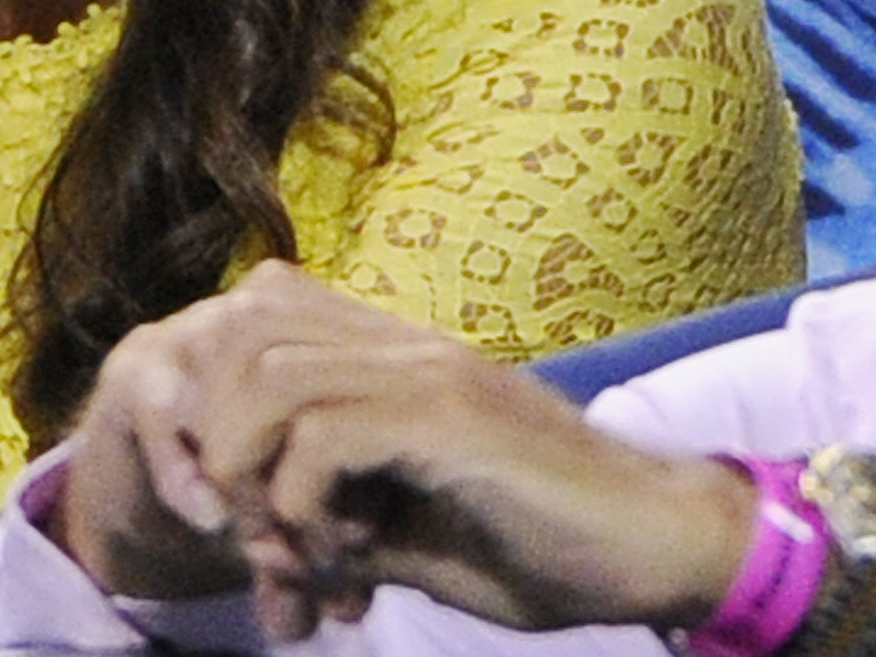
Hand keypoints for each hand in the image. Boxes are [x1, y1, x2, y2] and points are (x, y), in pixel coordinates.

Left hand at [58, 263, 754, 640]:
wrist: (659, 542)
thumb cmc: (544, 542)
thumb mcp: (415, 535)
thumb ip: (340, 525)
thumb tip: (268, 562)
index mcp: (389, 353)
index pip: (255, 313)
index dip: (216, 397)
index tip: (232, 501)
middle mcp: (400, 341)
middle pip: (242, 331)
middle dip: (216, 435)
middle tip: (249, 531)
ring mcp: (426, 371)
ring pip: (270, 374)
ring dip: (253, 473)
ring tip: (290, 550)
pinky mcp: (452, 419)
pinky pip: (325, 435)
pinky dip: (303, 504)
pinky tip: (343, 559)